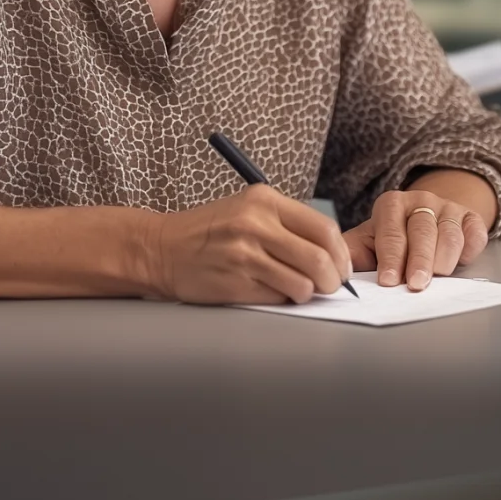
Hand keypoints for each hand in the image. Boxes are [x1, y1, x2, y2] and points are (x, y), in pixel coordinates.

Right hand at [144, 185, 354, 304]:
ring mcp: (244, 255)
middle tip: (329, 287)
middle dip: (333, 280)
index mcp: (263, 200)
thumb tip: (332, 256)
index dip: (340, 254)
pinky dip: (283, 299)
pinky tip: (270, 290)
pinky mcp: (235, 283)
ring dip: (307, 293)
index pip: (323, 229)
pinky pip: (278, 298)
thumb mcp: (246, 210)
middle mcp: (255, 224)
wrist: (159, 249)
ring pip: (303, 284)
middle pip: (319, 259)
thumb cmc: (208, 232)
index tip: (341, 267)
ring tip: (296, 289)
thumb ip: (287, 225)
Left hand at [343, 185, 490, 291]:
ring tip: (437, 277)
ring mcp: (448, 208)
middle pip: (421, 232)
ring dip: (443, 259)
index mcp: (391, 204)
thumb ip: (352, 254)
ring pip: (449, 234)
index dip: (390, 259)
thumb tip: (338, 272)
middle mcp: (420, 201)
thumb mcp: (368, 241)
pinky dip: (469, 249)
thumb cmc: (394, 237)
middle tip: (415, 284)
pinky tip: (461, 261)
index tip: (388, 281)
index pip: (391, 233)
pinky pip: (474, 233)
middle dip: (418, 261)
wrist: (427, 217)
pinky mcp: (471, 217)